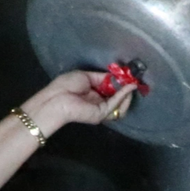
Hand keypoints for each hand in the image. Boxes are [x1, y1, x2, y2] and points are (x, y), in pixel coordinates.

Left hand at [19, 70, 137, 133]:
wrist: (57, 98)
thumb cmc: (66, 85)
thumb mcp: (86, 76)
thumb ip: (102, 77)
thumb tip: (116, 77)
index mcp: (93, 93)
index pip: (111, 90)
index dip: (120, 84)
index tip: (127, 76)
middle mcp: (99, 102)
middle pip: (117, 98)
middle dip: (126, 89)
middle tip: (133, 80)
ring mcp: (101, 110)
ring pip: (120, 105)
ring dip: (127, 94)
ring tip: (132, 84)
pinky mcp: (102, 113)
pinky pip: (116, 104)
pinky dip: (123, 95)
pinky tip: (128, 87)